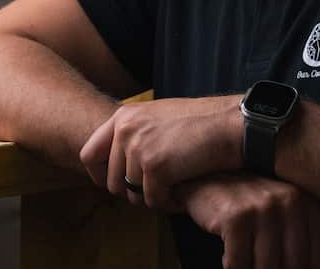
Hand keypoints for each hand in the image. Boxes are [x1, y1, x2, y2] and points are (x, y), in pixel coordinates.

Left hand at [79, 95, 240, 210]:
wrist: (230, 125)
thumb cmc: (201, 124)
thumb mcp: (158, 118)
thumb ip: (134, 135)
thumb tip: (118, 163)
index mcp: (123, 116)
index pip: (89, 154)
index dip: (100, 176)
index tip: (117, 186)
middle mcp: (125, 129)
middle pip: (111, 182)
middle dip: (133, 193)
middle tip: (157, 190)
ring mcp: (138, 147)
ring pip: (132, 195)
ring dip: (154, 198)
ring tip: (175, 187)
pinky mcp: (155, 166)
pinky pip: (153, 201)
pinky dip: (169, 202)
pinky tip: (183, 191)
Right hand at [179, 173, 319, 268]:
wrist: (206, 176)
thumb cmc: (250, 203)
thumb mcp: (285, 213)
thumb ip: (302, 240)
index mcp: (309, 204)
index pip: (318, 260)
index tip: (283, 267)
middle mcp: (290, 202)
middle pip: (293, 266)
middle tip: (260, 265)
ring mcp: (262, 208)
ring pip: (266, 268)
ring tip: (247, 262)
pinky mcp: (236, 217)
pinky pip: (238, 264)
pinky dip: (232, 268)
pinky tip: (229, 258)